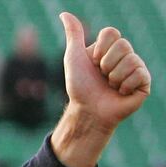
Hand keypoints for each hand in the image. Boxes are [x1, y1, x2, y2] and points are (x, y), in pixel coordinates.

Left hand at [52, 13, 150, 166]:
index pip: (112, 33)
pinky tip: (120, 93)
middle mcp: (125, 56)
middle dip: (106, 64)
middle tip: (102, 77)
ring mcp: (136, 69)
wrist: (87, 111)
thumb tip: (64, 13)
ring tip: (110, 86)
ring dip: (114, 77)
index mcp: (110, 48)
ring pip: (131, 60)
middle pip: (123, 45)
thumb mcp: (73, 58)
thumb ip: (74, 35)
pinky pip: (140, 74)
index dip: (100, 48)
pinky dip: (125, 85)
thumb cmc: (79, 87)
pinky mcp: (144, 83)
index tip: (93, 62)